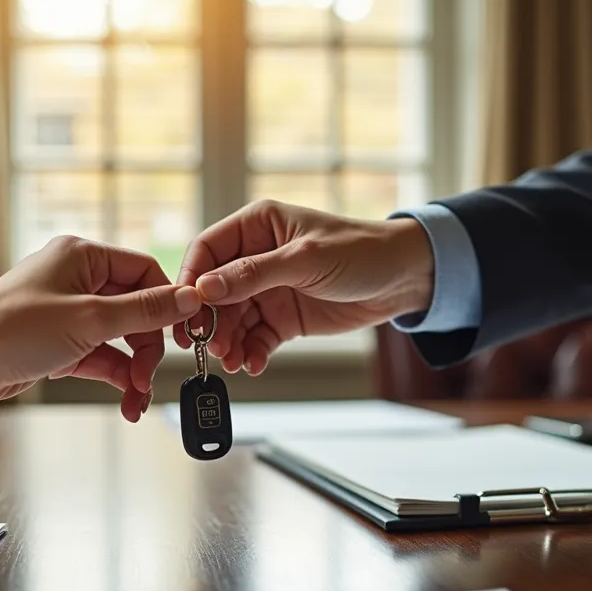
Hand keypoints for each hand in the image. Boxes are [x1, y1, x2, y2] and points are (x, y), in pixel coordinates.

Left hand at [0, 236, 202, 420]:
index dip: (167, 305)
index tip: (183, 336)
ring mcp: (66, 314)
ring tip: (136, 400)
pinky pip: (99, 358)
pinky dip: (114, 379)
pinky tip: (126, 402)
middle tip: (148, 377)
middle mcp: (76, 280)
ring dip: (132, 370)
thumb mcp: (89, 320)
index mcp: (83, 257)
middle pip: (135, 310)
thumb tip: (189, 299)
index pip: (145, 273)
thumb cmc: (9, 329)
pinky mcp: (57, 344)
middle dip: (147, 348)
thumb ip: (143, 311)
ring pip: (118, 339)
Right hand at [173, 200, 433, 374]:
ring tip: (233, 361)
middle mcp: (256, 257)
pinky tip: (253, 364)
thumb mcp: (305, 259)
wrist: (404, 279)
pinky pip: (256, 338)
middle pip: (215, 292)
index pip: (207, 251)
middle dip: (210, 321)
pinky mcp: (283, 318)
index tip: (187, 310)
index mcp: (257, 226)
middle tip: (209, 346)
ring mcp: (268, 290)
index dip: (192, 279)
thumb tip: (206, 288)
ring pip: (232, 320)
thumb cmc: (361, 251)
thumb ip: (254, 274)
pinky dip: (251, 352)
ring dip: (228, 342)